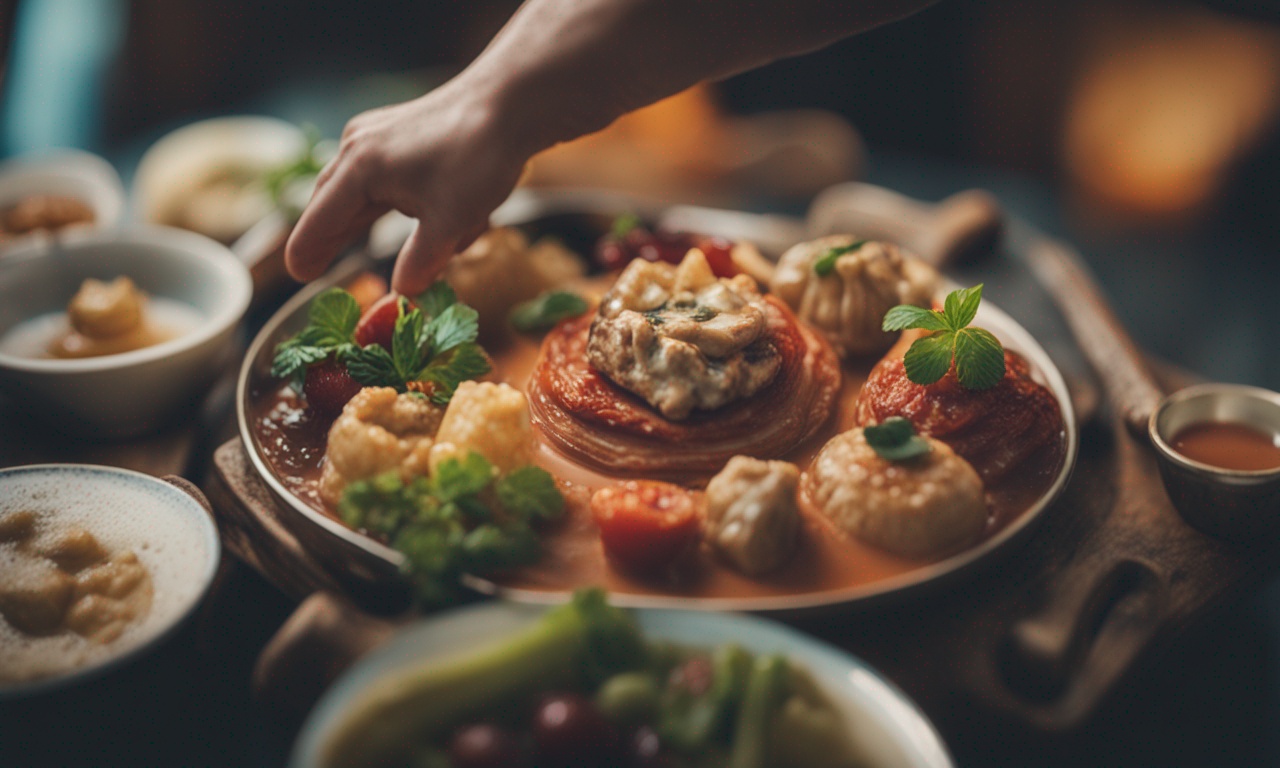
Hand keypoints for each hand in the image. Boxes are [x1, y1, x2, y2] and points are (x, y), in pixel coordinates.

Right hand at [284, 79, 531, 294]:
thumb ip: (421, 261)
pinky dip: (393, 203)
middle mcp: (359, 148)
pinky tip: (418, 222)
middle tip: (314, 269)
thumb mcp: (450, 221)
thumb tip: (402, 292)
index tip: (299, 275)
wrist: (511, 102)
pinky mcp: (401, 134)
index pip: (320, 221)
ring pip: (359, 190)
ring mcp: (378, 136)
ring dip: (363, 221)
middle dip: (327, 236)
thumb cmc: (477, 157)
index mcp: (360, 169)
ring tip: (343, 249)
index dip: (308, 252)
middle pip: (332, 202)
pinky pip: (384, 176)